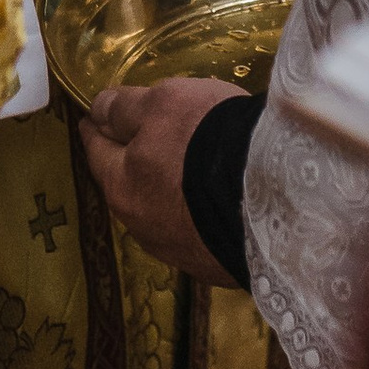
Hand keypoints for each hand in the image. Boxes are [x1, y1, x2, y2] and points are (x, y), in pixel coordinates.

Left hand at [79, 76, 243, 277]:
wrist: (276, 199)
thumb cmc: (207, 140)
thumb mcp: (162, 103)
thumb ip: (124, 108)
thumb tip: (97, 110)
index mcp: (121, 186)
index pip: (97, 151)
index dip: (96, 129)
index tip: (92, 119)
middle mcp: (141, 226)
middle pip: (127, 185)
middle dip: (130, 163)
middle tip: (140, 140)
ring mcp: (179, 251)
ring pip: (160, 212)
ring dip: (165, 191)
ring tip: (183, 171)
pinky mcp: (214, 265)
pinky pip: (195, 230)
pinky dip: (196, 212)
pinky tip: (214, 201)